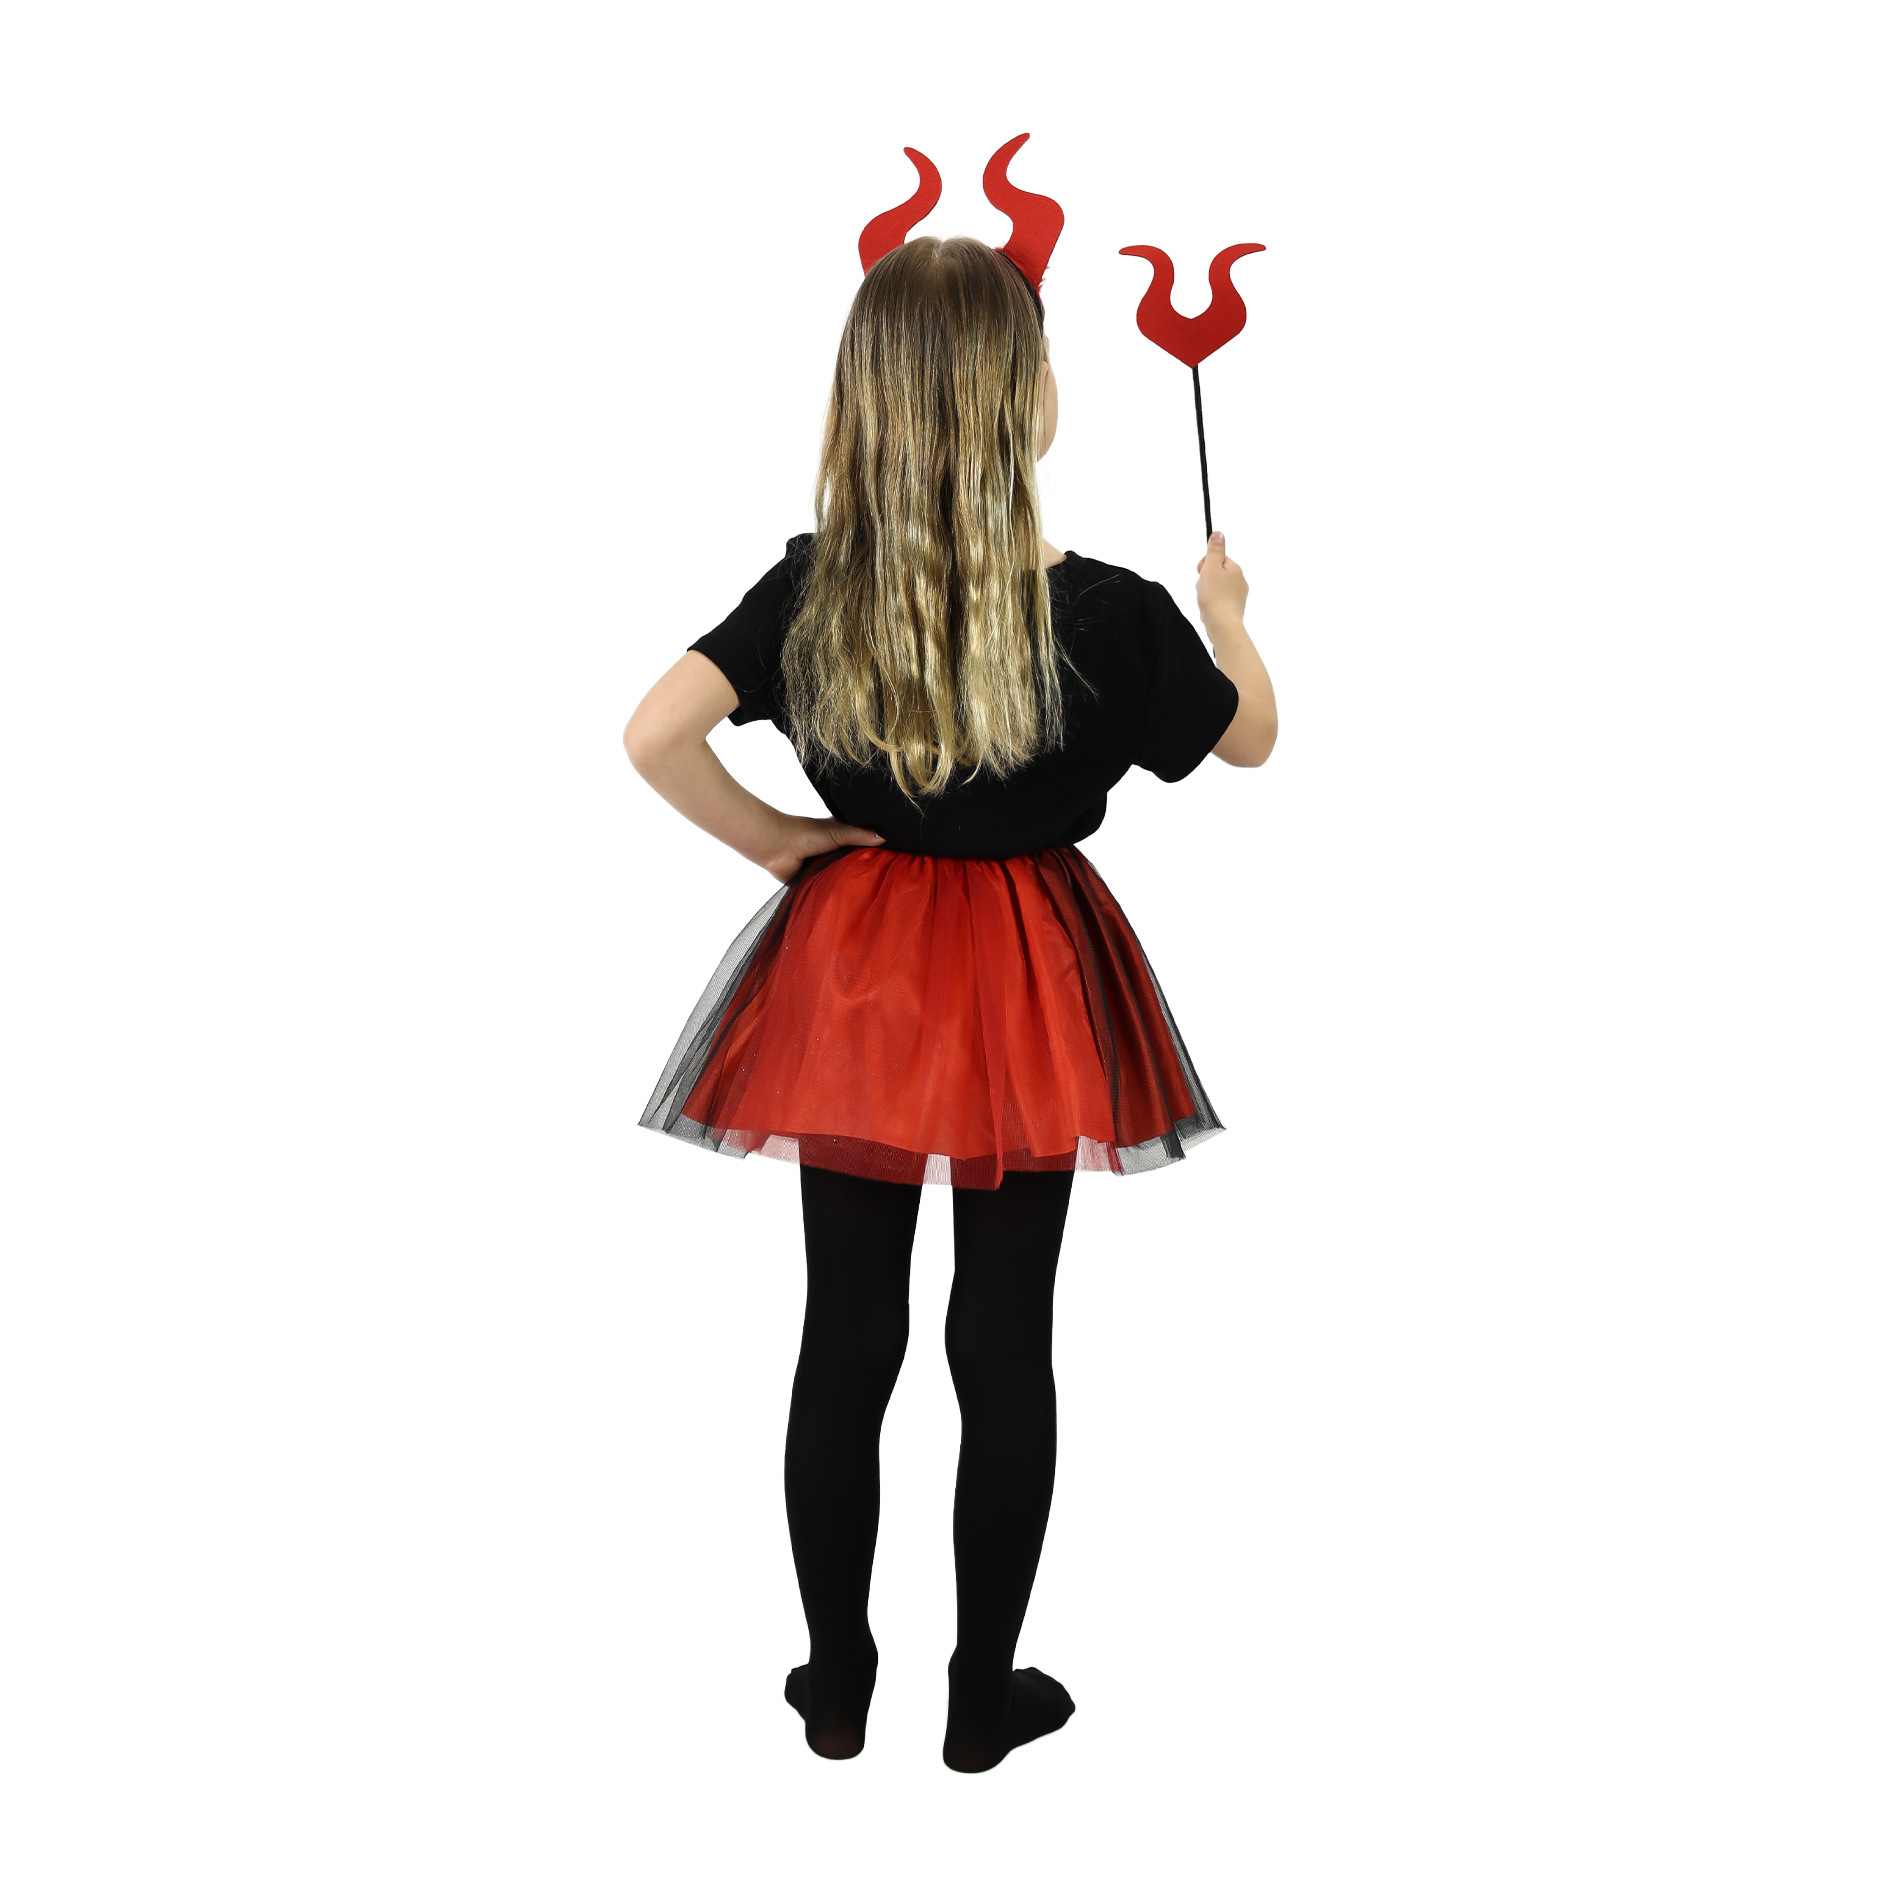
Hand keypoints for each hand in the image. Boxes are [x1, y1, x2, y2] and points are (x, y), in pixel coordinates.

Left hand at [760, 814, 884, 883]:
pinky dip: (836, 894)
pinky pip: (830, 891)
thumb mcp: (838, 832)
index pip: (864, 847)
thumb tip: (886, 837)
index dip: (878, 852)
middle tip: (888, 880)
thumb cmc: (806, 834)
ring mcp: (825, 869)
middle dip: (866, 871)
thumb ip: (860, 835)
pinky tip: (853, 902)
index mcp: (841, 838)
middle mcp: (835, 854)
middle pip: (856, 864)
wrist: (778, 848)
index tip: (895, 859)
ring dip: (851, 884)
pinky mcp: (815, 883)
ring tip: (875, 894)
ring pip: (844, 879)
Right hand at [1195, 530, 1247, 623]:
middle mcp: (1240, 580)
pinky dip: (1212, 603)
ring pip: (1217, 587)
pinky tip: (1209, 609)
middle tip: (1203, 590)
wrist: (1223, 625)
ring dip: (1207, 592)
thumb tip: (1219, 533)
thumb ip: (1215, 550)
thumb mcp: (1211, 568)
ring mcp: (1238, 595)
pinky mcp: (1234, 608)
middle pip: (1216, 573)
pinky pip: (1219, 600)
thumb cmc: (1215, 596)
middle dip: (1205, 580)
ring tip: (1205, 601)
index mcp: (1235, 568)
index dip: (1205, 565)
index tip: (1202, 574)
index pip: (1216, 559)